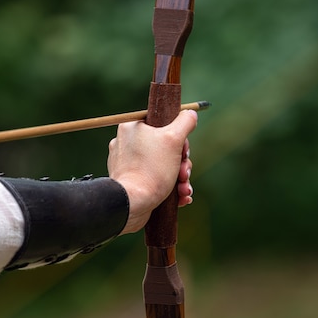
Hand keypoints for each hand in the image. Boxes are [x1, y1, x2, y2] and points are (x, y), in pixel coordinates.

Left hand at [108, 110, 197, 233]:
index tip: (183, 150)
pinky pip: (154, 181)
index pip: (162, 125)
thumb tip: (191, 113)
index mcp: (131, 128)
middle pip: (164, 148)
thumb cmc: (151, 170)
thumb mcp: (173, 139)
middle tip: (184, 173)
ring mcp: (127, 165)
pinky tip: (180, 198)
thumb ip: (184, 122)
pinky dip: (170, 189)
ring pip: (162, 166)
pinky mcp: (131, 183)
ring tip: (184, 189)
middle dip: (181, 163)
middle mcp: (126, 144)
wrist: (132, 204)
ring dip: (179, 178)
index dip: (178, 138)